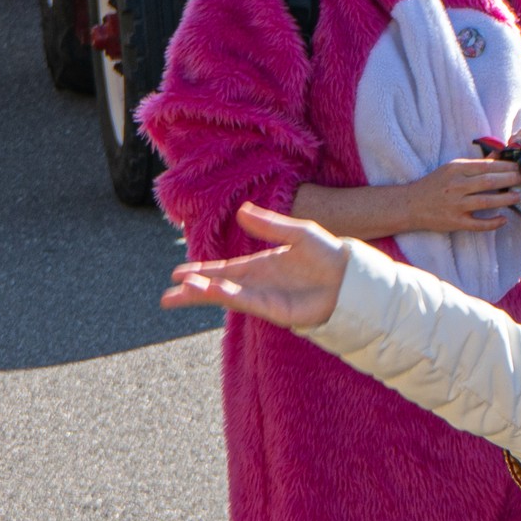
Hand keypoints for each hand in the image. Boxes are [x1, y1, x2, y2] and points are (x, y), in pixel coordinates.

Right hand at [161, 202, 349, 329]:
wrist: (352, 277)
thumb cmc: (328, 254)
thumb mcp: (298, 232)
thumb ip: (270, 224)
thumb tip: (241, 210)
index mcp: (260, 265)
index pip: (224, 269)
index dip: (201, 271)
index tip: (178, 274)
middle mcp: (259, 284)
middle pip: (219, 286)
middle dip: (193, 290)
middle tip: (168, 295)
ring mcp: (267, 297)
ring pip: (229, 296)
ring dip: (205, 295)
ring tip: (180, 294)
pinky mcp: (279, 310)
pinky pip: (249, 302)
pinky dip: (230, 296)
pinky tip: (213, 291)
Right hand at [401, 156, 520, 232]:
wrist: (411, 205)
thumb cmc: (434, 185)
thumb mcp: (451, 169)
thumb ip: (475, 165)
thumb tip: (498, 156)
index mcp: (455, 170)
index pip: (486, 166)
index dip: (505, 166)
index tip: (520, 166)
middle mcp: (456, 186)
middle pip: (489, 182)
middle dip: (510, 179)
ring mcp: (456, 205)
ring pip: (486, 201)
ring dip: (505, 199)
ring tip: (518, 196)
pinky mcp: (456, 222)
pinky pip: (479, 224)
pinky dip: (493, 222)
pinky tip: (503, 219)